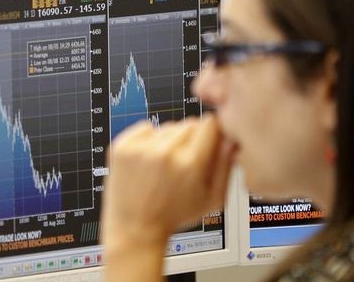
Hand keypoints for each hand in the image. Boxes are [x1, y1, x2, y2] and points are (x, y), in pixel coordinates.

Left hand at [102, 115, 235, 250]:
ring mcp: (141, 149)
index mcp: (190, 164)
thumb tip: (230, 139)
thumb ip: (226, 167)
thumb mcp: (212, 200)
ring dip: (170, 140)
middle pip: (189, 123)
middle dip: (191, 139)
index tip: (207, 143)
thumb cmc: (174, 216)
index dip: (211, 133)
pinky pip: (145, 127)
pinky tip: (148, 161)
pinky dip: (148, 139)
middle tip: (183, 162)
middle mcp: (165, 153)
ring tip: (163, 166)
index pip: (210, 123)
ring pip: (168, 126)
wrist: (135, 230)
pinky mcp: (123, 147)